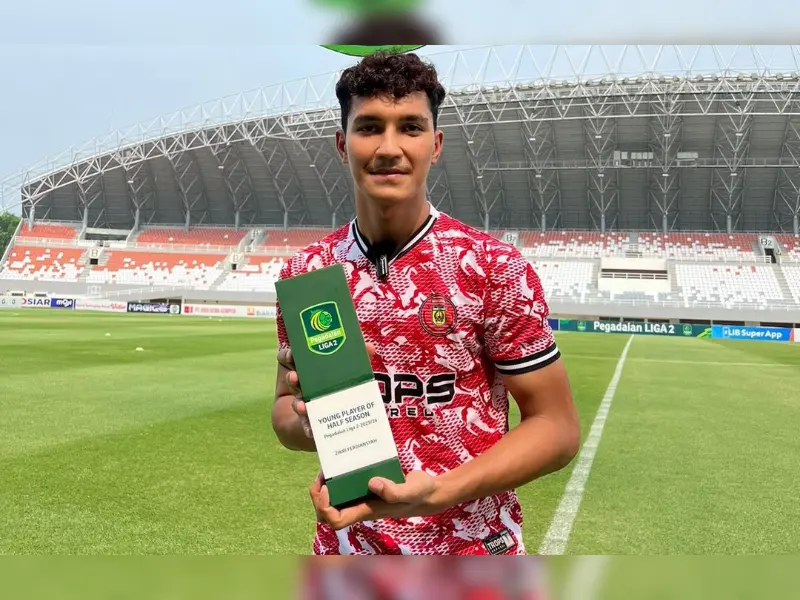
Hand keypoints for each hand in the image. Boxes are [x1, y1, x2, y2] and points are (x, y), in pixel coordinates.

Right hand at [277, 343, 378, 439]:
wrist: (337, 415)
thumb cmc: (341, 385)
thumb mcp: (348, 370)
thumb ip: (357, 358)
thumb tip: (370, 347)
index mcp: (306, 368)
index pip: (290, 358)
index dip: (288, 355)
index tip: (291, 354)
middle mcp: (301, 385)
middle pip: (292, 380)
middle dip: (292, 379)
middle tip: (294, 377)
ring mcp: (303, 403)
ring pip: (297, 401)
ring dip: (298, 404)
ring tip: (302, 406)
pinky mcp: (309, 421)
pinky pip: (306, 425)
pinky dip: (309, 428)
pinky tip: (313, 432)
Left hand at [309, 471, 446, 530]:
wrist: (429, 492)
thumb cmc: (420, 493)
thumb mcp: (412, 490)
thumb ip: (395, 491)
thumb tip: (372, 483)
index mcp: (367, 511)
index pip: (335, 520)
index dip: (325, 506)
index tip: (327, 487)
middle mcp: (361, 507)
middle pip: (328, 514)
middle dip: (318, 497)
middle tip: (321, 475)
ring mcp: (362, 499)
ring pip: (333, 503)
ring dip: (324, 489)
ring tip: (327, 469)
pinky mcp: (366, 489)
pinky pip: (344, 490)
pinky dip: (337, 479)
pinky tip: (342, 462)